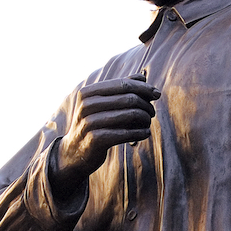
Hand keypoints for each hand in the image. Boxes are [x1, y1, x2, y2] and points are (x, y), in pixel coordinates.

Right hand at [49, 73, 160, 197]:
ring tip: (148, 122)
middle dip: (145, 105)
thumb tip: (142, 77)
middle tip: (152, 112)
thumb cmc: (93, 124)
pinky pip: (125, 134)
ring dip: (145, 119)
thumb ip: (119, 89)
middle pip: (128, 99)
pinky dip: (140, 132)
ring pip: (130, 115)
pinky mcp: (95, 140)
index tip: (156, 94)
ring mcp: (89, 122)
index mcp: (88, 92)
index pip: (122, 84)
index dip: (143, 88)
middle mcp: (86, 105)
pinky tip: (145, 133)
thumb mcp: (101, 104)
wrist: (74, 153)